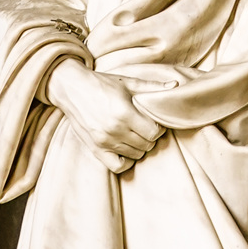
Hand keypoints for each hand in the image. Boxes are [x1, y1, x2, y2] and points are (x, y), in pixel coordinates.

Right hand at [47, 60, 165, 174]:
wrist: (72, 89)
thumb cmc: (101, 83)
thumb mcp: (128, 82)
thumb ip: (152, 86)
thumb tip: (176, 85)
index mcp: (124, 113)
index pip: (154, 132)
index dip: (159, 128)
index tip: (154, 121)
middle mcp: (114, 130)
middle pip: (147, 144)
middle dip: (151, 137)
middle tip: (146, 127)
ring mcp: (104, 142)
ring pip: (135, 154)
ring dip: (140, 146)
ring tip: (136, 134)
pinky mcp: (95, 149)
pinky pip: (118, 166)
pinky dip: (126, 161)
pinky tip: (127, 149)